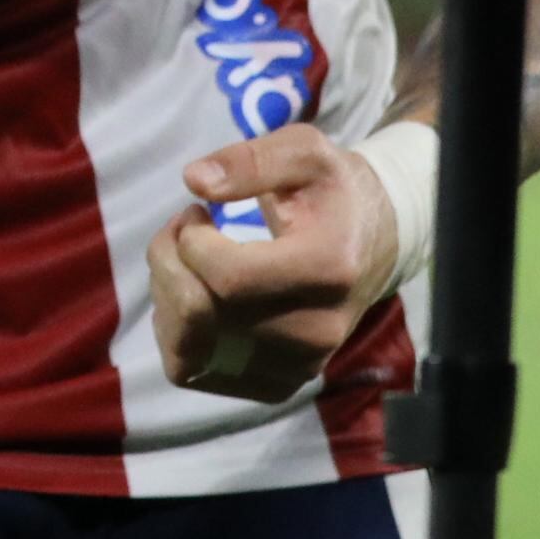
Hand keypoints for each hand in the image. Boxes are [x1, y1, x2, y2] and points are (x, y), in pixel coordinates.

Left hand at [148, 125, 407, 403]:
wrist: (373, 246)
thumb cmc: (331, 193)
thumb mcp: (304, 152)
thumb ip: (251, 160)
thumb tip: (195, 180)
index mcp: (327, 268)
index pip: (229, 278)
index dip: (190, 241)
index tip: (196, 212)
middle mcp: (316, 330)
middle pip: (202, 315)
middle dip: (168, 262)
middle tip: (182, 229)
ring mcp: (297, 365)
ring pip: (188, 349)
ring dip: (166, 297)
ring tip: (185, 261)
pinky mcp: (277, 386)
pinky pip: (193, 370)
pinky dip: (175, 331)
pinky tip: (194, 294)